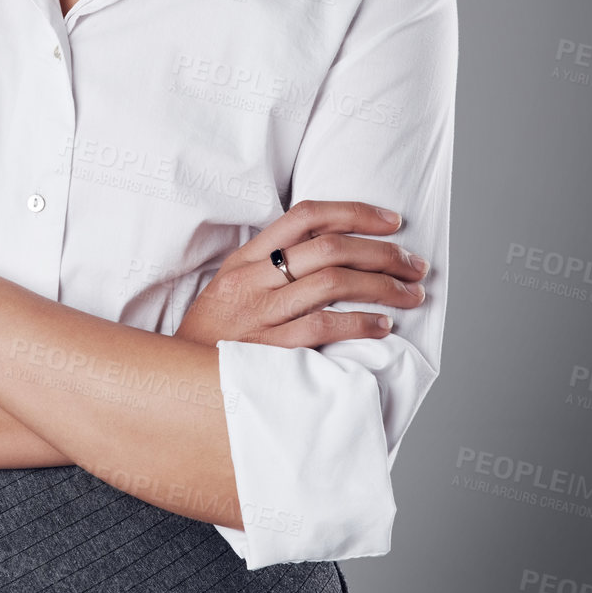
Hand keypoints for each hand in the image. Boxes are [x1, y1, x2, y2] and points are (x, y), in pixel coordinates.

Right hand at [174, 200, 428, 348]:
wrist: (176, 380)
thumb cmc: (212, 335)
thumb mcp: (231, 288)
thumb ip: (270, 268)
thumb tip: (331, 252)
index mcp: (246, 258)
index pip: (305, 216)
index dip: (354, 212)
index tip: (391, 220)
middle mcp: (253, 279)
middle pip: (329, 248)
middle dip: (382, 253)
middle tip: (415, 264)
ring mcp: (260, 313)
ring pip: (332, 283)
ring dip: (382, 287)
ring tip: (409, 294)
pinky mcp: (268, 350)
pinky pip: (322, 329)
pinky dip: (359, 324)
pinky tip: (383, 327)